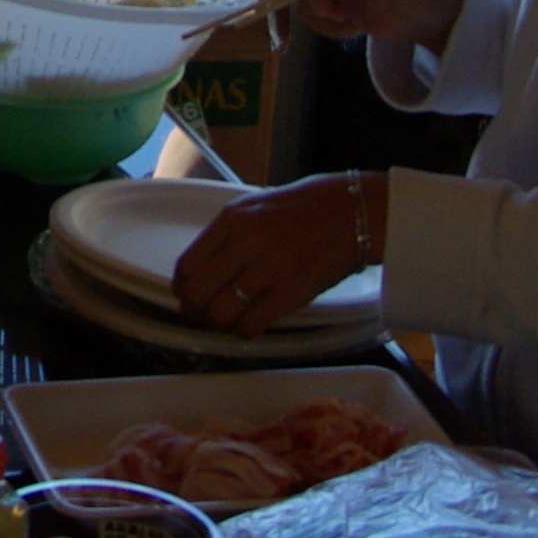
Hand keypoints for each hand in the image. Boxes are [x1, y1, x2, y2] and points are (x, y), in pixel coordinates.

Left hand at [169, 177, 379, 338]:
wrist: (355, 212)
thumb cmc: (306, 207)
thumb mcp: (255, 206)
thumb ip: (228, 235)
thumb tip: (204, 270)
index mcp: (232, 220)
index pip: (186, 265)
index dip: (182, 288)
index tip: (188, 295)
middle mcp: (245, 243)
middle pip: (197, 293)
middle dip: (195, 310)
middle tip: (204, 313)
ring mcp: (269, 269)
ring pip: (220, 314)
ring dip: (220, 323)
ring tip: (231, 319)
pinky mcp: (292, 293)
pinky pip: (251, 324)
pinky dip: (245, 330)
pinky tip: (252, 323)